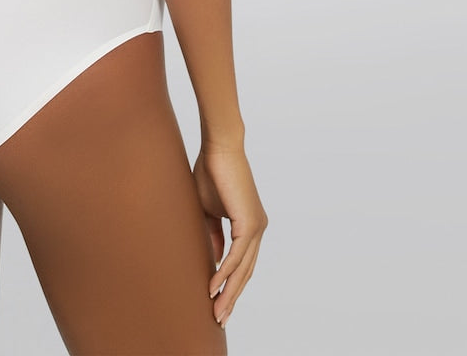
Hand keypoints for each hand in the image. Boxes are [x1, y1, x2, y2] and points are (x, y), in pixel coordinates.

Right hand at [192, 141, 266, 329]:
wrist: (218, 148)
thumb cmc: (211, 172)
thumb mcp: (208, 210)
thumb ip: (213, 234)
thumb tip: (212, 257)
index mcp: (249, 225)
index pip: (241, 263)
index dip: (229, 284)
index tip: (216, 302)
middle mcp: (257, 229)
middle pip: (245, 272)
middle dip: (232, 297)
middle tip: (219, 318)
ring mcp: (256, 226)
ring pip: (244, 268)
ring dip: (229, 292)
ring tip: (216, 310)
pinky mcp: (249, 222)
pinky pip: (237, 255)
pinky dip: (225, 272)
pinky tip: (214, 286)